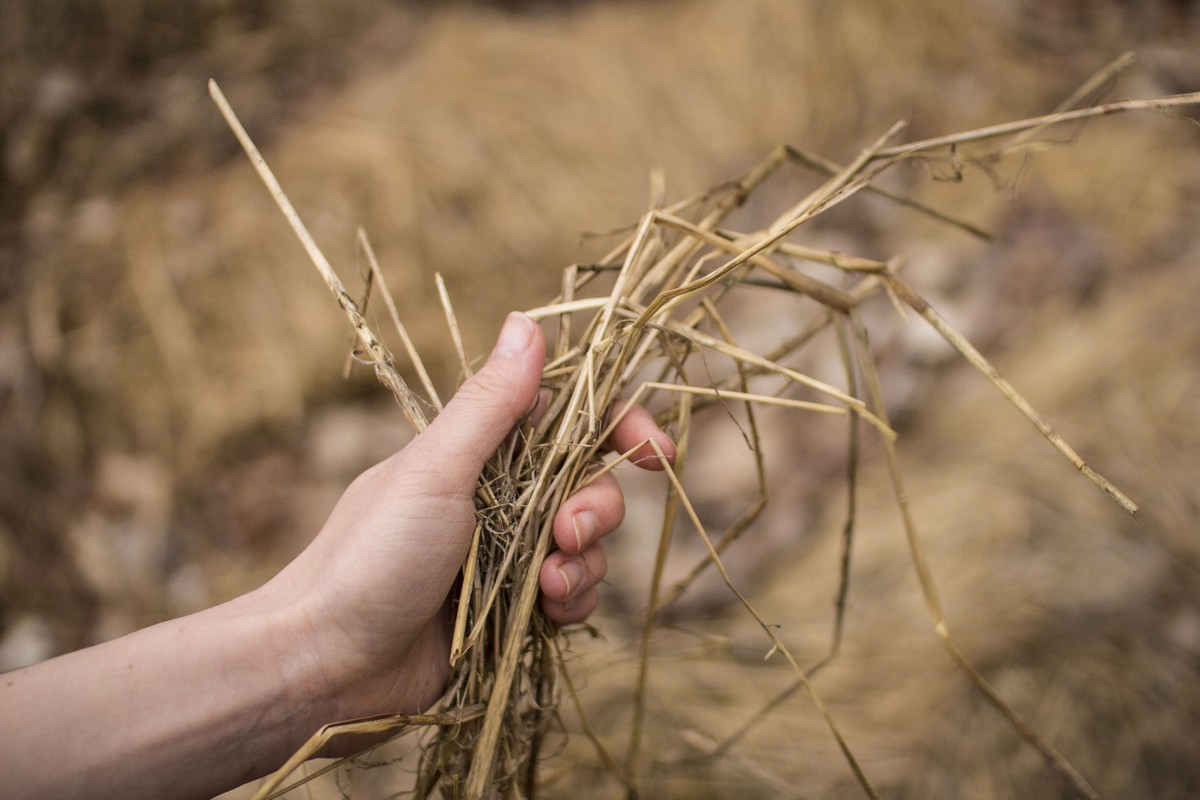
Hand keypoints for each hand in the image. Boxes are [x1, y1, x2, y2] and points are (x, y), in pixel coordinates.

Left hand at [268, 312, 674, 723]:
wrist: (326, 664)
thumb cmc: (369, 556)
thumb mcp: (436, 471)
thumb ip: (490, 403)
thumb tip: (527, 320)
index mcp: (479, 449)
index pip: (568, 418)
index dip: (619, 427)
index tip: (656, 454)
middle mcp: (500, 496)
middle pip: (590, 482)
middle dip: (597, 507)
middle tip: (569, 531)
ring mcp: (507, 554)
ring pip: (586, 543)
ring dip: (582, 563)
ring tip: (545, 586)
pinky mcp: (511, 608)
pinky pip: (571, 595)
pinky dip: (571, 602)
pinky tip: (545, 613)